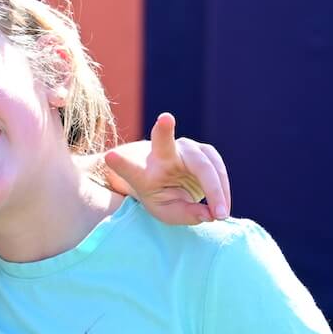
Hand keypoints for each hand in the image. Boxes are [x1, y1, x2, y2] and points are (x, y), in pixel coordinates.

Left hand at [102, 112, 229, 224]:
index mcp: (142, 172)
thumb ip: (185, 214)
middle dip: (163, 130)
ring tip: (221, 214)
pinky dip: (223, 189)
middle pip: (163, 142)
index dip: (121, 164)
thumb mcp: (166, 211)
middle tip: (164, 118)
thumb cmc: (162, 197)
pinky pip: (217, 168)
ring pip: (203, 164)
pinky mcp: (203, 150)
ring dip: (216, 189)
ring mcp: (183, 148)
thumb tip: (209, 215)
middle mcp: (160, 154)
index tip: (110, 157)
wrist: (171, 181)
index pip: (130, 168)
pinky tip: (223, 207)